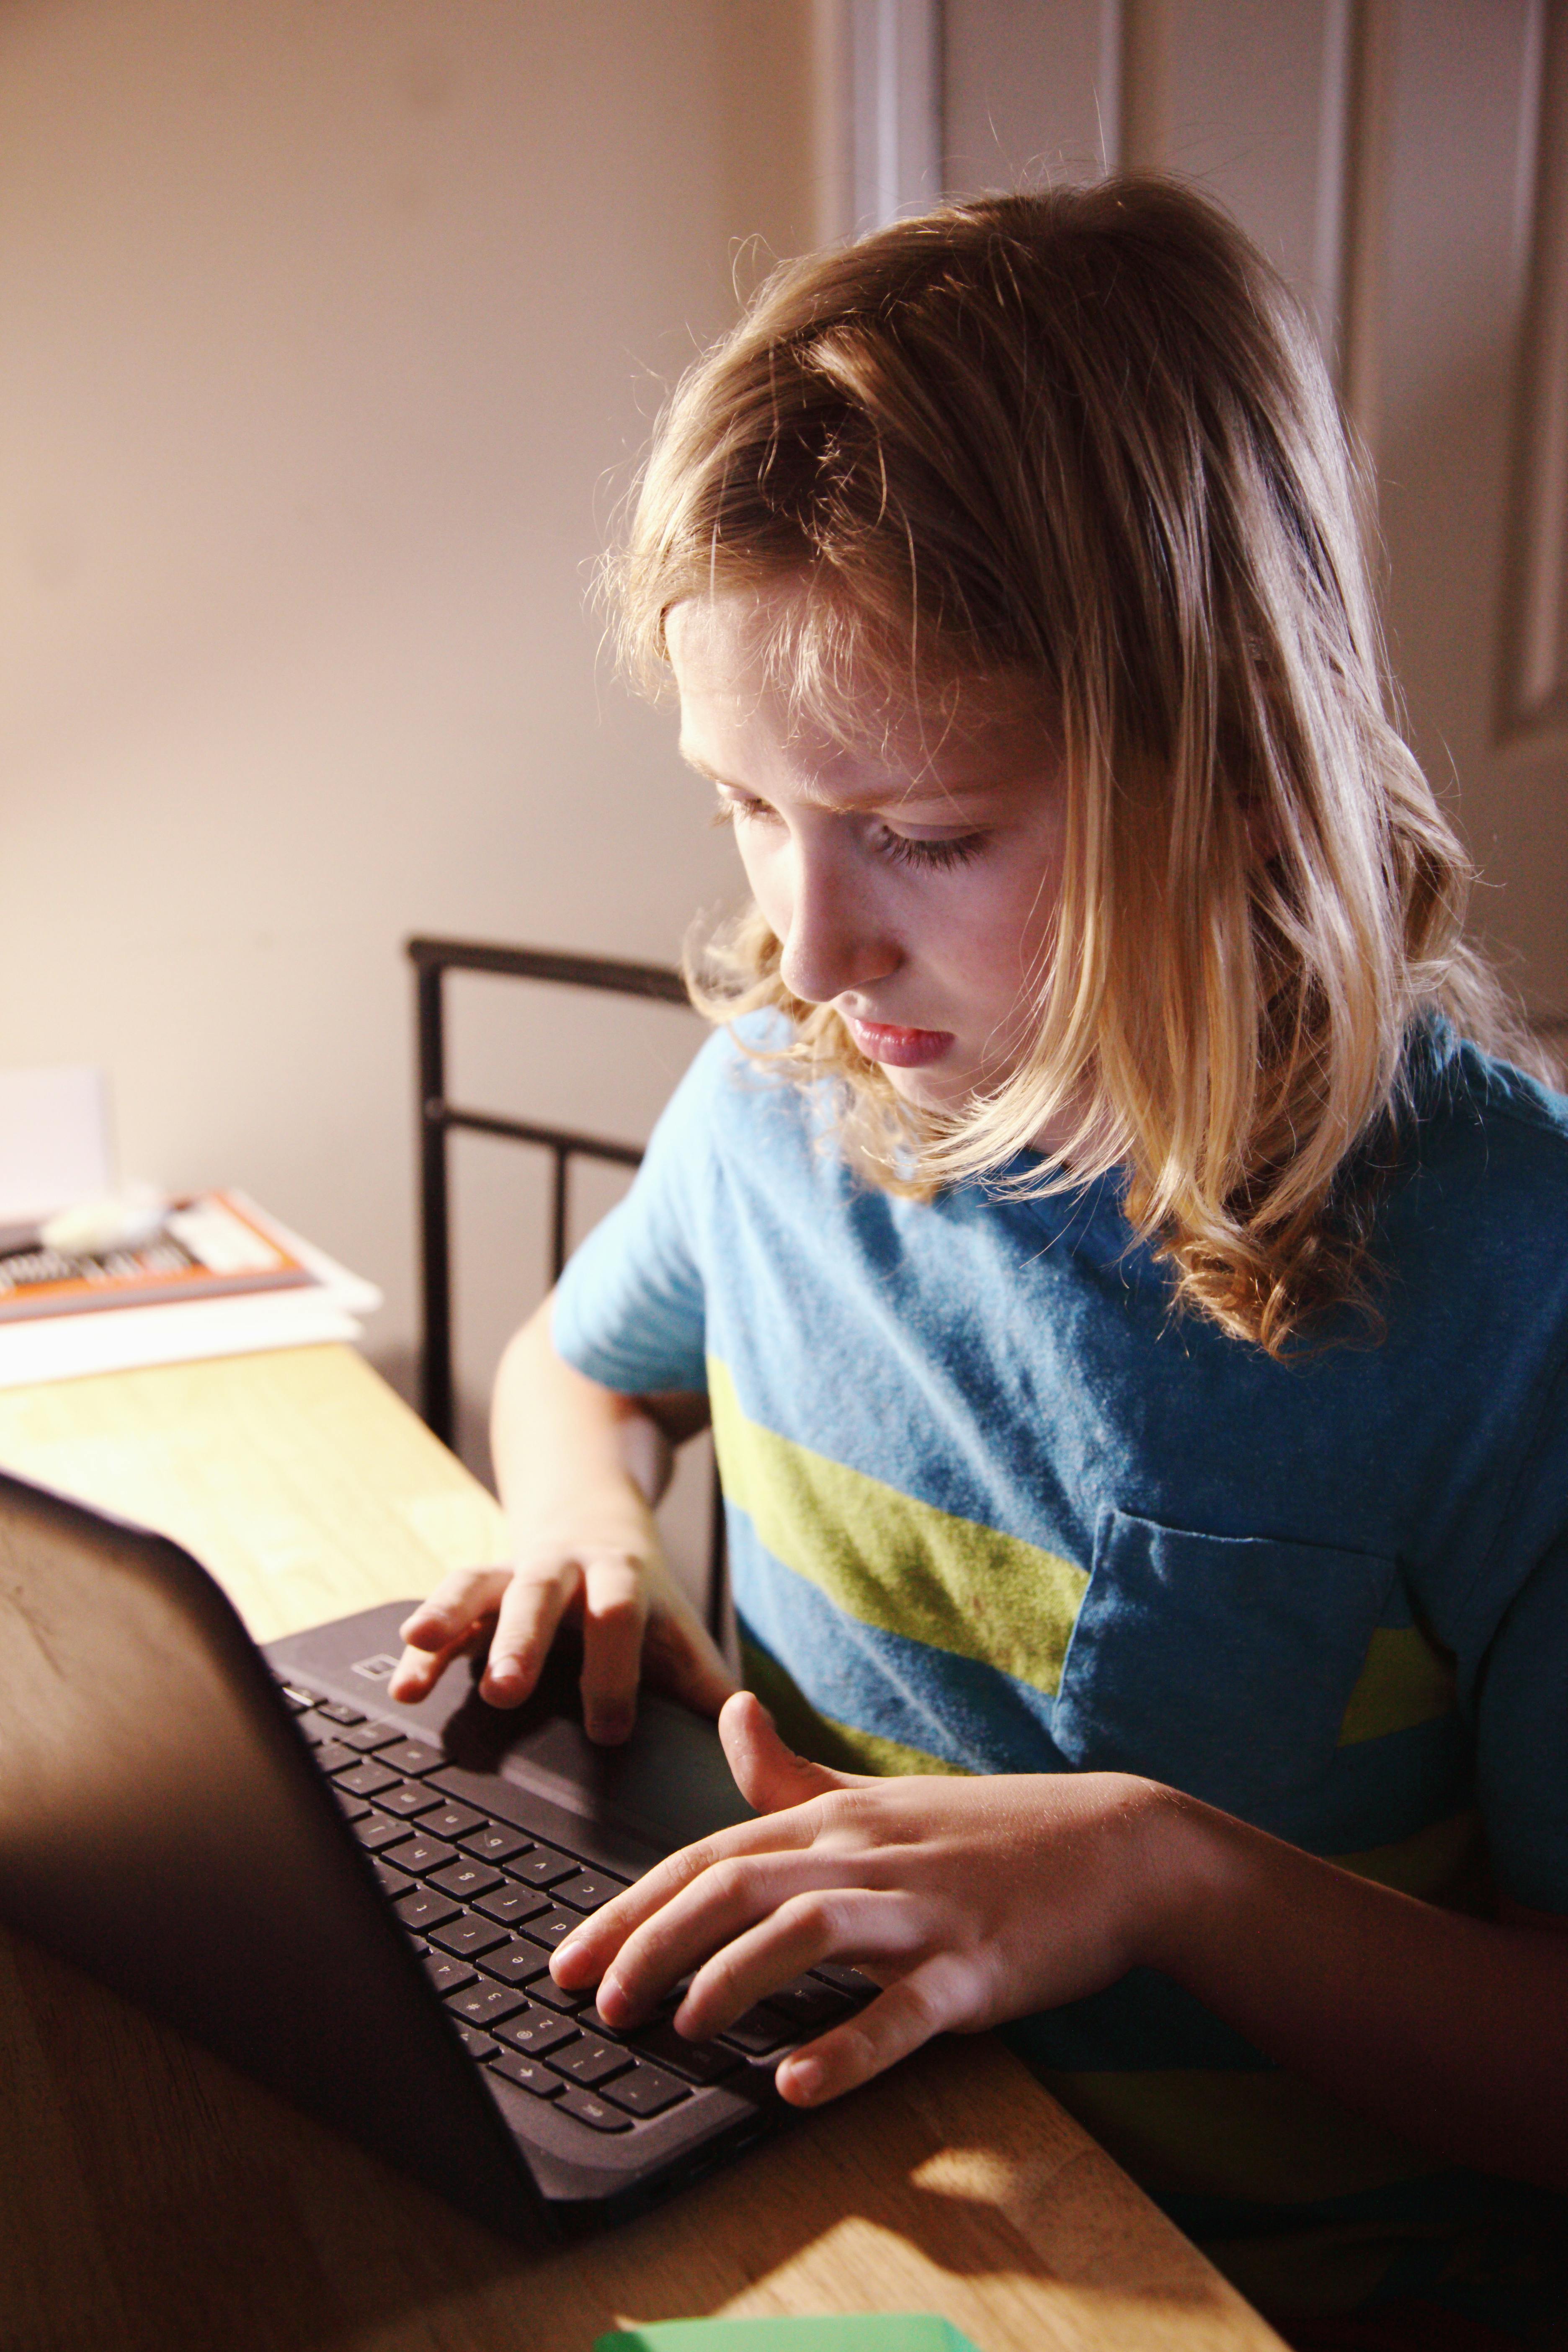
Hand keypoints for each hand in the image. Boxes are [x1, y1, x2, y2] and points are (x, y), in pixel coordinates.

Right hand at [387, 1507, 736, 1741]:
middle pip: (543, 1596)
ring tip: (419, 1648)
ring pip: (480, 1585)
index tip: (610, 1731)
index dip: (616, 1671)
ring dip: (450, 1615)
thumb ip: (707, 1687)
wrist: (595, 1522)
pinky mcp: (477, 1588)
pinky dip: (422, 1644)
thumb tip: (763, 1745)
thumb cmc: (643, 1608)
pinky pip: (443, 1607)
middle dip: (522, 1640)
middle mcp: (566, 1571)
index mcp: (624, 1584)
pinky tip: (403, 1684)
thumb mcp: (678, 1636)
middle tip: (505, 1688)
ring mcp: (515, 1573)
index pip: (623, 1619)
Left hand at [551, 1692, 1164, 2102]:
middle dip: (651, 1941)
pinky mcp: (976, 1965)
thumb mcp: (880, 1796)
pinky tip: (796, 2081)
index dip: (628, 1906)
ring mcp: (921, 1907)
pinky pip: (900, 2007)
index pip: (706, 1856)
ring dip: (730, 1978)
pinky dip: (845, 2045)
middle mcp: (865, 1852)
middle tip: (595, 2000)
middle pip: (733, 1883)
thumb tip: (730, 1711)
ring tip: (677, 2028)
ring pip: (804, 1927)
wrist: (1120, 1845)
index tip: (566, 1959)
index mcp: (834, 1819)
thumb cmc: (991, 1831)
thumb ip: (792, 1771)